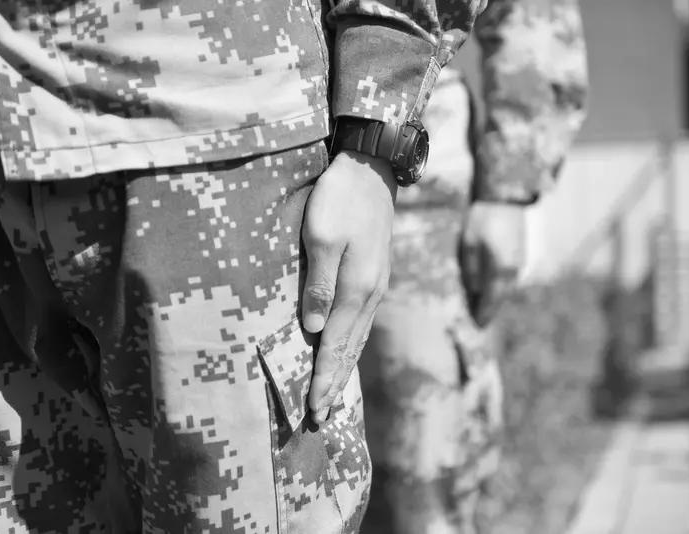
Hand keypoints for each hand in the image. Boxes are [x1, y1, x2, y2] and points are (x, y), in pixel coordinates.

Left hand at [302, 150, 396, 423]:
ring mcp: (375, 284)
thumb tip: (312, 329)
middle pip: (349, 348)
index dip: (324, 378)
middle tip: (322, 415)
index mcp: (356, 288)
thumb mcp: (322, 236)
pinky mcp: (374, 274)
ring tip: (335, 392)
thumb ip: (319, 283)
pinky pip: (362, 320)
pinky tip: (346, 348)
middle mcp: (369, 293)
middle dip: (335, 382)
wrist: (371, 167)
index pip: (335, 345)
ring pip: (358, 336)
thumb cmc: (340, 198)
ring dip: (345, 366)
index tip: (314, 409)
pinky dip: (352, 344)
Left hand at [460, 201, 525, 326]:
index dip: (483, 313)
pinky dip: (500, 287)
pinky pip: (509, 278)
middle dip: (490, 309)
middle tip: (480, 321)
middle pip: (501, 297)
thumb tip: (475, 290)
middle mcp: (513, 270)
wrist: (506, 198)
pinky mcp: (519, 255)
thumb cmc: (483, 219)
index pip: (491, 299)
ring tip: (484, 307)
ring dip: (496, 299)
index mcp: (500, 269)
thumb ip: (471, 270)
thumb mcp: (469, 244)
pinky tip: (492, 287)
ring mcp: (519, 262)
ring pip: (506, 289)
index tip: (477, 326)